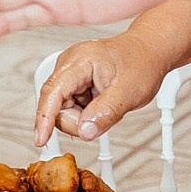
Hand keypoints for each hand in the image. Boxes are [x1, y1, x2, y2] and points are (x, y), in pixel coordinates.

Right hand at [32, 32, 166, 149]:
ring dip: (82, 117)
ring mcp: (70, 74)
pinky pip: (71, 107)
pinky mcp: (74, 83)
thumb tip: (84, 131)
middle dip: (77, 120)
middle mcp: (69, 65)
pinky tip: (101, 104)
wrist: (149, 51)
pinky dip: (85, 113)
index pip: (53, 92)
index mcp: (79, 61)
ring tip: (105, 105)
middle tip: (103, 115)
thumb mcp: (130, 92)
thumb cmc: (141, 63)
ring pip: (63, 109)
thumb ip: (106, 113)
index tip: (41, 139)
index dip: (44, 118)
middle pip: (56, 105)